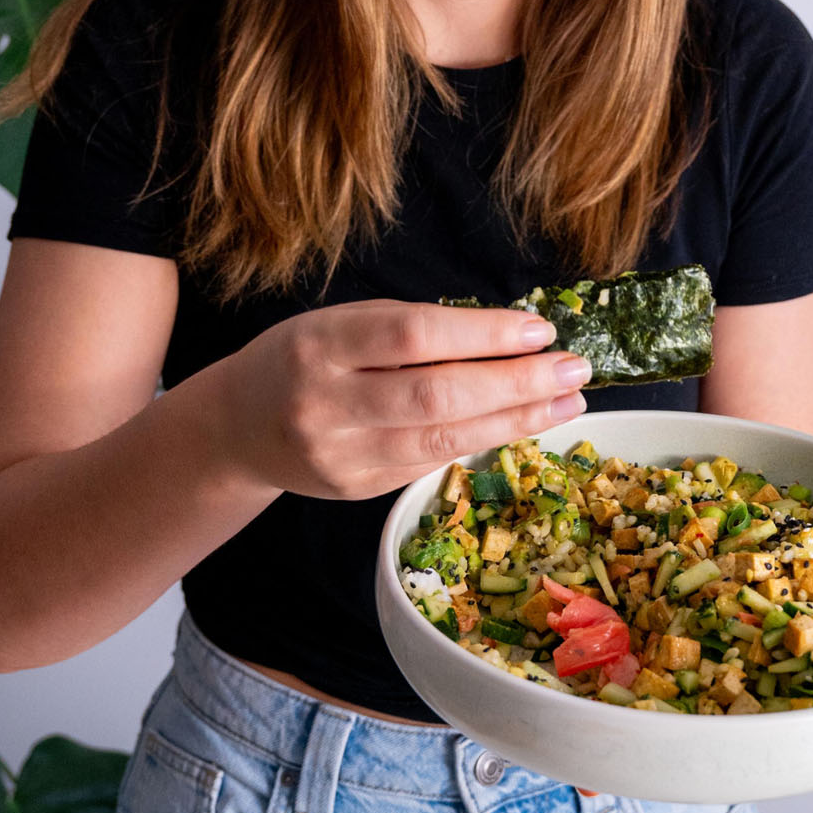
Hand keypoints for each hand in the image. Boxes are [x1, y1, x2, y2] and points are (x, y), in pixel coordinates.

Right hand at [216, 299, 590, 501]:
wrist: (237, 426)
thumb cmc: (302, 357)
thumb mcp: (340, 321)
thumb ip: (411, 327)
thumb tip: (509, 333)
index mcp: (320, 343)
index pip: (413, 334)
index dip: (482, 333)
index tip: (539, 329)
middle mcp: (326, 402)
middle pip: (435, 395)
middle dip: (516, 383)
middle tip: (575, 369)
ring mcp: (340, 455)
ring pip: (441, 440)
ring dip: (515, 420)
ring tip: (567, 402)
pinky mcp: (356, 491)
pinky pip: (430, 464)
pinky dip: (482, 440)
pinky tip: (522, 424)